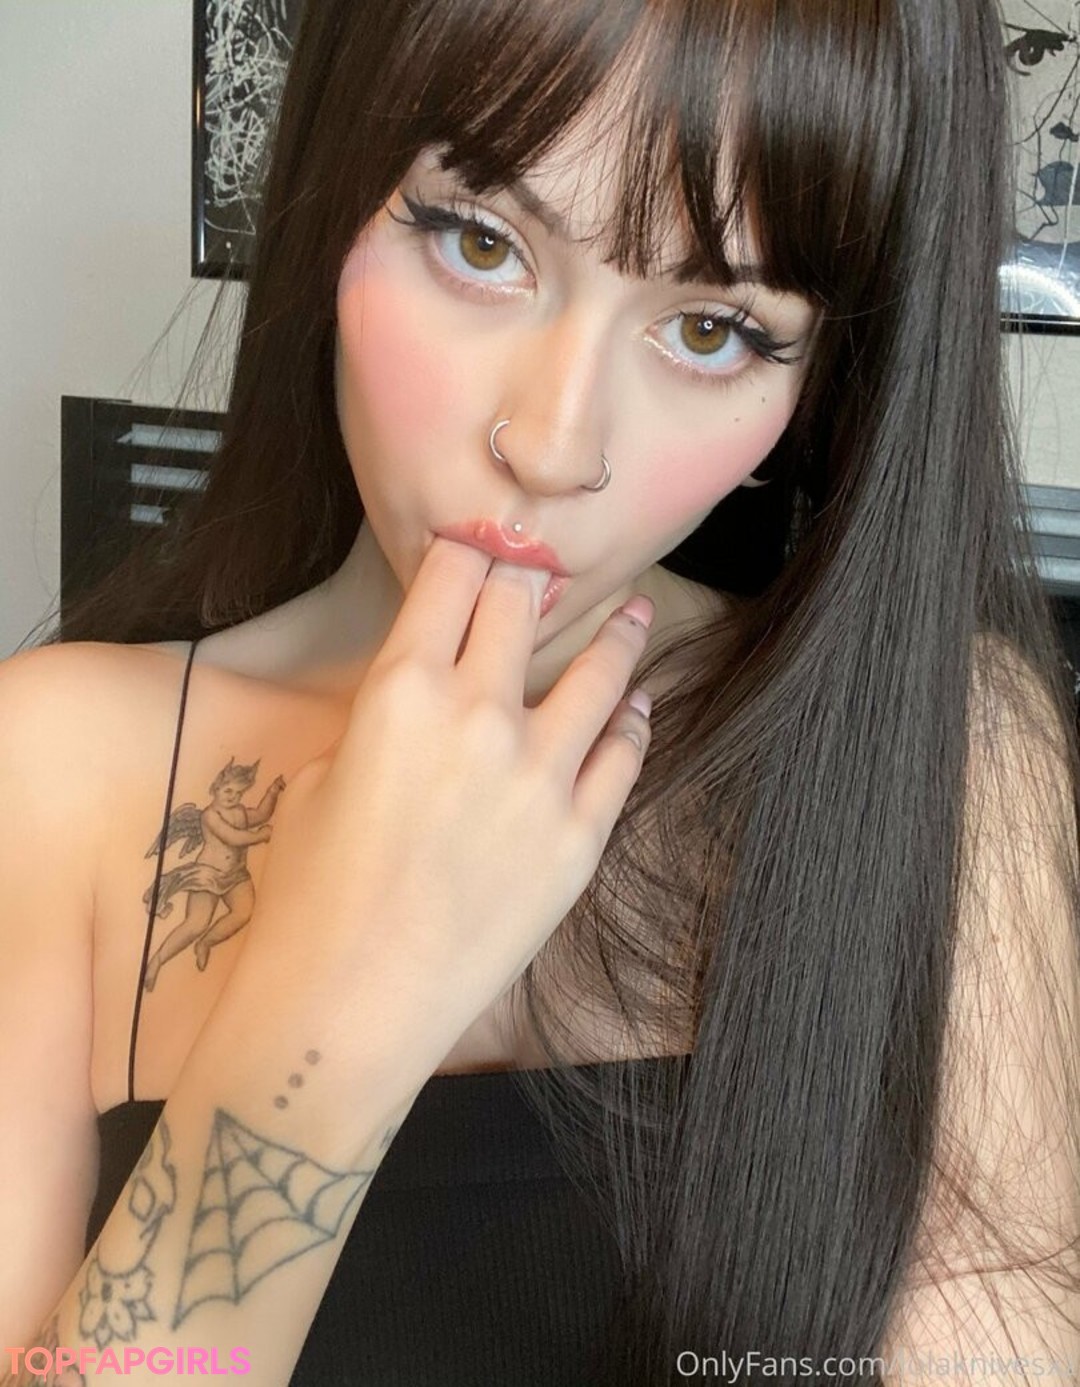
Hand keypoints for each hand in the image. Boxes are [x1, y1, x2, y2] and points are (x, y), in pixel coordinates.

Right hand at [233, 536, 653, 1068]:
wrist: (347, 1004)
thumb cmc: (310, 895)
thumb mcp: (322, 776)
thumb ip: (384, 718)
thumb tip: (428, 696)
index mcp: (401, 688)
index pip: (452, 577)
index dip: (469, 551)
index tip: (482, 548)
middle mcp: (480, 715)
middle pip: (523, 605)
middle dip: (531, 577)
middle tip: (546, 571)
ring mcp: (541, 776)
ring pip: (600, 673)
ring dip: (617, 634)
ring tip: (635, 614)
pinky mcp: (580, 837)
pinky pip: (623, 756)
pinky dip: (631, 723)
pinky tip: (636, 707)